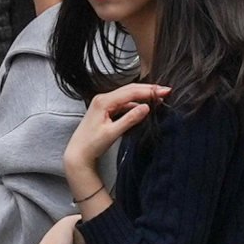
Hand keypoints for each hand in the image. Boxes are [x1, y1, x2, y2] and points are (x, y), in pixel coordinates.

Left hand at [62, 81, 167, 197]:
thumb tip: (146, 107)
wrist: (78, 154)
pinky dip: (136, 104)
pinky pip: (124, 104)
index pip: (131, 92)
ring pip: (128, 96)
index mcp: (103, 101)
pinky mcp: (106, 110)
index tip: (165, 91)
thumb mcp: (112, 133)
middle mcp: (103, 98)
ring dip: (143, 96)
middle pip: (130, 90)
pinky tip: (145, 107)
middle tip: (166, 91)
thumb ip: (130, 119)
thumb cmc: (91, 144)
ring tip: (159, 98)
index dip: (149, 91)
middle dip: (148, 90)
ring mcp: (104, 103)